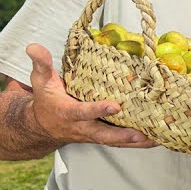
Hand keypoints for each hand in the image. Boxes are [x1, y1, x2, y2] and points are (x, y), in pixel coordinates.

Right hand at [26, 44, 157, 148]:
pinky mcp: (101, 137)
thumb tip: (33, 46)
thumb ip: (40, 64)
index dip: (98, 110)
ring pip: (115, 141)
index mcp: (67, 112)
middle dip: (122, 135)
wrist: (42, 126)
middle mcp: (81, 127)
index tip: (115, 106)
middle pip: (103, 135)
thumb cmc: (46, 100)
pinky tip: (156, 139)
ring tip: (157, 139)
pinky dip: (137, 143)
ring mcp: (92, 135)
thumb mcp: (40, 81)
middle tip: (141, 134)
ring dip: (135, 142)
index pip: (83, 112)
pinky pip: (119, 142)